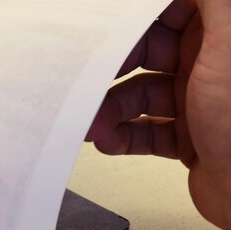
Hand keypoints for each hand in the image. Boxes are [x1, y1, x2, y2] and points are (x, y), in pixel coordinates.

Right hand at [86, 0, 230, 229]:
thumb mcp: (229, 44)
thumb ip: (213, 2)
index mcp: (223, 32)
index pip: (170, 9)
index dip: (135, 17)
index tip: (105, 26)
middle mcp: (213, 62)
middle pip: (149, 51)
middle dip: (114, 67)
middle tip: (87, 80)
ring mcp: (200, 100)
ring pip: (142, 94)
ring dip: (111, 109)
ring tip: (93, 125)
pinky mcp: (191, 137)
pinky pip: (147, 131)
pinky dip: (124, 137)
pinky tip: (110, 142)